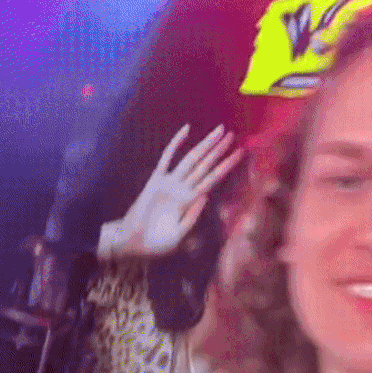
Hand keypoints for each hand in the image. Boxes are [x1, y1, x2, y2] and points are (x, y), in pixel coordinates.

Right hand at [111, 124, 243, 257]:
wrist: (131, 241)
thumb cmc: (154, 243)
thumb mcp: (177, 236)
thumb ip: (191, 218)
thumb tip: (204, 196)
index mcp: (190, 202)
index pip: (212, 180)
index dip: (226, 166)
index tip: (240, 154)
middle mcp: (183, 189)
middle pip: (205, 165)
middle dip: (218, 151)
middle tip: (232, 135)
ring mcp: (169, 183)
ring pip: (191, 159)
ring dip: (205, 145)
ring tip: (219, 131)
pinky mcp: (155, 180)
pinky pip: (167, 157)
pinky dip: (176, 143)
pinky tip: (186, 130)